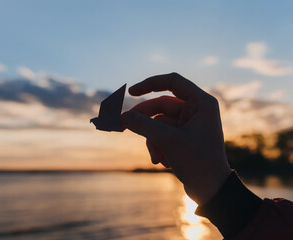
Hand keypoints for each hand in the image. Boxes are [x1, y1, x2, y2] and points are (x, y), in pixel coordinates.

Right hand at [121, 73, 231, 204]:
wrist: (211, 190)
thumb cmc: (198, 162)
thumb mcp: (168, 140)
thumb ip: (143, 125)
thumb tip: (123, 116)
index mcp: (201, 103)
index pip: (172, 81)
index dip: (150, 84)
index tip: (131, 92)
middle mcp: (196, 110)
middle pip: (160, 106)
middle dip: (144, 120)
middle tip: (123, 125)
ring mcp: (189, 124)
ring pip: (158, 123)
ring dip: (152, 140)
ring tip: (155, 157)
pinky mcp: (183, 137)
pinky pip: (162, 134)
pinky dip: (157, 146)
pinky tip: (161, 162)